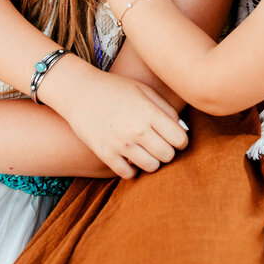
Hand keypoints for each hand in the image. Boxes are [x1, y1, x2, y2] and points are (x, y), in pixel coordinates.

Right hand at [51, 62, 187, 178]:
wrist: (80, 91)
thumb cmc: (116, 89)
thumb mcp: (144, 90)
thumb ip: (167, 109)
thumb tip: (184, 131)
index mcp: (149, 112)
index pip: (180, 139)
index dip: (182, 140)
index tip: (175, 138)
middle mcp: (137, 130)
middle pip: (168, 155)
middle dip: (168, 151)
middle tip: (160, 144)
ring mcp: (120, 144)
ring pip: (151, 167)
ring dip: (152, 161)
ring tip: (146, 151)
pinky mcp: (105, 154)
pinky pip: (128, 174)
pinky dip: (132, 169)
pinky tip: (130, 157)